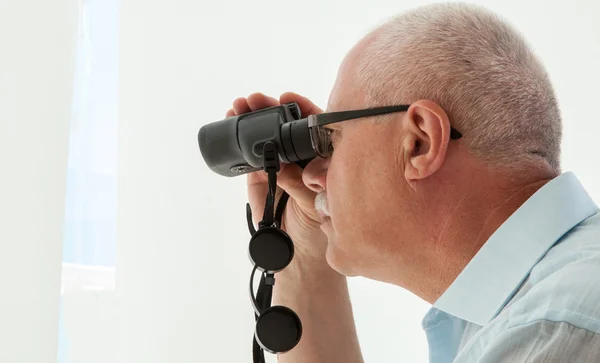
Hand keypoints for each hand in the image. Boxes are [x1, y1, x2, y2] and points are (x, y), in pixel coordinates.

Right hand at [226, 92, 327, 259]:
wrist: (297, 252)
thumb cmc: (318, 227)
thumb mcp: (315, 203)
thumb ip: (300, 184)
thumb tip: (281, 166)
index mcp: (321, 157)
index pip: (313, 125)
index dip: (301, 108)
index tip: (288, 98)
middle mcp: (300, 155)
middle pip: (285, 123)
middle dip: (270, 108)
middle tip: (256, 100)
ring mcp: (278, 162)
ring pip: (265, 133)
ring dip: (252, 116)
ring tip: (239, 106)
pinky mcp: (258, 174)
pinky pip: (248, 152)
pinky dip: (238, 137)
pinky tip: (231, 121)